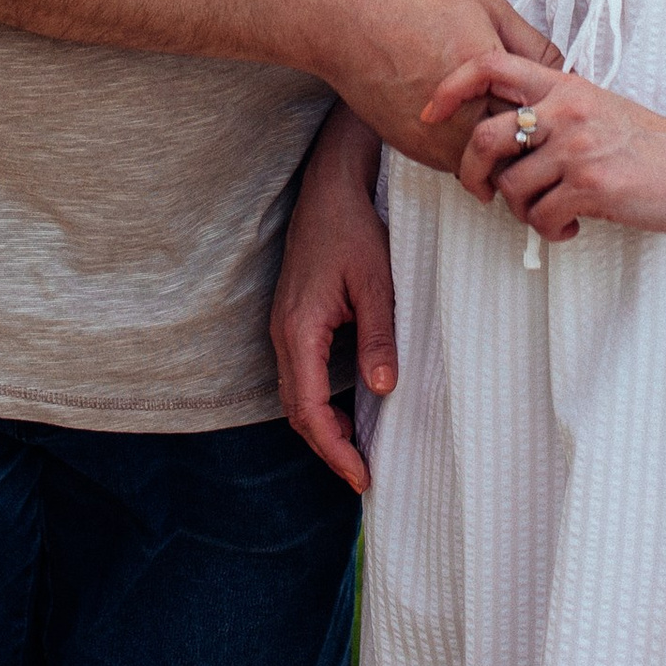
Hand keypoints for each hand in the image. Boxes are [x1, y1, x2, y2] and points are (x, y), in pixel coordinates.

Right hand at [270, 108, 391, 494]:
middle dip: (328, 446)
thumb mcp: (376, 282)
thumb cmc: (353, 230)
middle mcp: (283, 332)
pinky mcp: (293, 318)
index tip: (362, 476)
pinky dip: (319, 400)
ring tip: (358, 450)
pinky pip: (300, 373)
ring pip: (296, 393)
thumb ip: (378, 335)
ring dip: (323, 425)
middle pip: (297, 409)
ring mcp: (284, 326)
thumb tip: (383, 389)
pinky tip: (347, 407)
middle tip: (363, 474)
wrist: (329, 188)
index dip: (334, 449)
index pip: (309, 409)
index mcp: (299, 329)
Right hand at [321, 0, 558, 174]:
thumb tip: (567, 73)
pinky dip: (472, 156)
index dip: (557, 118)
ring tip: (512, 137)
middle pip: (521, 154)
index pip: (543, 117)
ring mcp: (440, 141)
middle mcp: (467, 116)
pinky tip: (472, 128)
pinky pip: (459, 167)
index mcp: (492, 76)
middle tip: (548, 141)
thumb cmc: (416, 5)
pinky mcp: (418, 152)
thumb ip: (531, 43)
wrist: (349, 22)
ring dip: (505, 159)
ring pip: (492, 170)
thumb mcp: (487, 7)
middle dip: (536, 148)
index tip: (565, 118)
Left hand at [421, 51, 665, 240]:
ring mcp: (577, 148)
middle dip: (471, 172)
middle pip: (484, 136)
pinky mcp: (591, 186)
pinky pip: (542, 218)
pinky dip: (552, 231)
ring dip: (524, 211)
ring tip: (552, 212)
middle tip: (479, 191)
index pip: (490, 64)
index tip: (431, 111)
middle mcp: (565, 110)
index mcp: (564, 84)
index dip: (450, 85)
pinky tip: (574, 226)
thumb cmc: (646, 142)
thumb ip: (552, 111)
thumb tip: (503, 137)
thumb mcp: (595, 107)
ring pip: (511, 188)